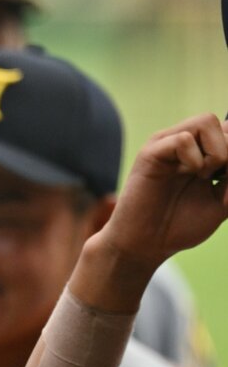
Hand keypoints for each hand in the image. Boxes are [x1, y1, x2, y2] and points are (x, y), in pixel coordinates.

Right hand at [90, 113, 227, 272]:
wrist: (146, 245)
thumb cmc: (179, 226)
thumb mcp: (222, 202)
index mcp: (202, 152)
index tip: (225, 181)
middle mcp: (185, 144)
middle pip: (224, 124)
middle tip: (219, 180)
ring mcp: (166, 146)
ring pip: (206, 121)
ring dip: (217, 152)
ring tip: (204, 176)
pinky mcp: (150, 154)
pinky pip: (183, 139)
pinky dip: (194, 159)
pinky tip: (188, 175)